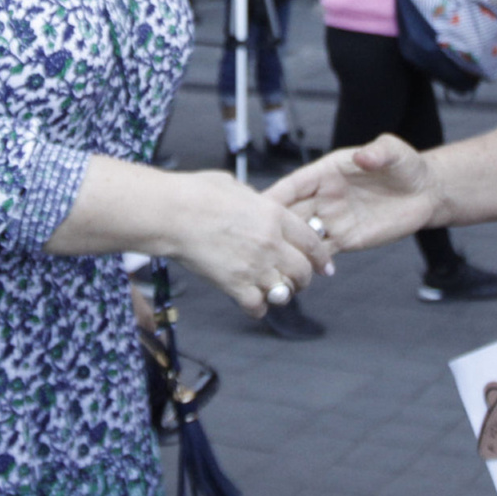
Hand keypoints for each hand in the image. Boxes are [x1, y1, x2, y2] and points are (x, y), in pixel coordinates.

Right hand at [168, 171, 334, 317]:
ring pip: (284, 292)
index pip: (312, 242)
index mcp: (275, 216)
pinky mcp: (235, 285)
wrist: (172, 213)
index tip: (324, 268)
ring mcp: (254, 266)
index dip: (321, 258)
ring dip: (281, 294)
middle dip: (303, 279)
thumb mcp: (237, 187)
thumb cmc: (197, 193)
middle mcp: (271, 243)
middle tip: (297, 282)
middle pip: (303, 272)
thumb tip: (259, 206)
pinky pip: (258, 306)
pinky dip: (257, 308)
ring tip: (273, 291)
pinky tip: (252, 303)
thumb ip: (255, 201)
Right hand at [267, 135, 441, 252]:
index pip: (294, 184)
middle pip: (291, 213)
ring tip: (271, 265)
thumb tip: (364, 156)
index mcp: (327, 172)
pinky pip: (321, 253)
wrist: (425, 193)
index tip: (256, 208)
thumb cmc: (406, 165)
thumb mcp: (394, 152)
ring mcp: (332, 219)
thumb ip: (379, 152)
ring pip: (302, 236)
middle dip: (272, 228)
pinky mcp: (345, 239)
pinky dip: (309, 264)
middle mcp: (324, 196)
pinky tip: (298, 276)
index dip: (275, 195)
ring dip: (287, 249)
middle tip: (254, 244)